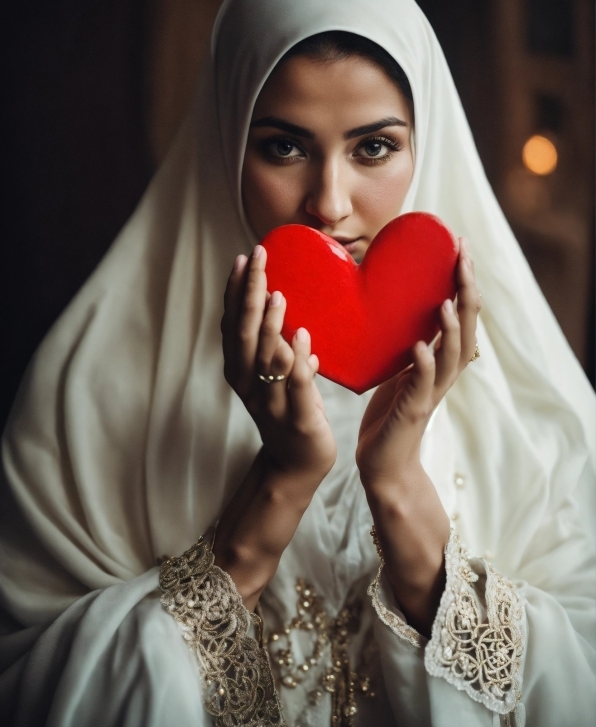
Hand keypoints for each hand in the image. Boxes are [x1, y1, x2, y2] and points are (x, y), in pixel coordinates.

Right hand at [221, 244, 336, 481]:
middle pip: (244, 333)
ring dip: (269, 324)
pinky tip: (301, 336)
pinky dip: (297, 359)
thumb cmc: (288, 417)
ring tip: (277, 293)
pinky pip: (295, 384)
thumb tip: (294, 329)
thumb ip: (281, 353)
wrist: (294, 468)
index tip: (243, 259)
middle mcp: (248, 384)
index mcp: (241, 370)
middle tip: (258, 258)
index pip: (233, 323)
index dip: (236, 291)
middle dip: (250, 293)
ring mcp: (271, 401)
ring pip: (265, 357)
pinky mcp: (297, 418)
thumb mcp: (278, 379)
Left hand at [356, 237, 480, 487]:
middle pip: (467, 328)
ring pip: (452, 357)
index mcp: (438, 360)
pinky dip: (425, 365)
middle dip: (466, 293)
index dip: (462, 282)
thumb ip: (403, 343)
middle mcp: (441, 373)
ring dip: (452, 328)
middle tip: (464, 259)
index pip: (459, 314)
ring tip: (446, 301)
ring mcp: (429, 393)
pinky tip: (421, 346)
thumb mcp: (397, 370)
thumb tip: (393, 305)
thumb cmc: (388, 416)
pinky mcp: (413, 412)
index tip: (459, 246)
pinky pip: (422, 385)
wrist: (383, 466)